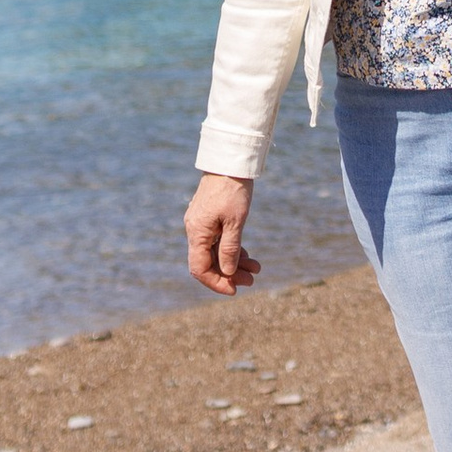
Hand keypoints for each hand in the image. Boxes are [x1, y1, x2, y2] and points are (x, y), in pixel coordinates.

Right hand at [184, 173, 258, 297]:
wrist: (231, 160)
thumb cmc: (233, 189)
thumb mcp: (235, 222)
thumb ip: (230, 249)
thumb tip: (228, 272)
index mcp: (197, 232)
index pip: (200, 269)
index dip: (216, 283)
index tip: (234, 290)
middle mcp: (195, 230)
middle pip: (208, 262)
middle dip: (229, 274)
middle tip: (251, 280)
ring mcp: (202, 223)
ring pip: (216, 252)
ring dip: (234, 262)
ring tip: (256, 269)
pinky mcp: (211, 217)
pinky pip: (218, 240)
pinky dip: (232, 249)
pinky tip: (248, 256)